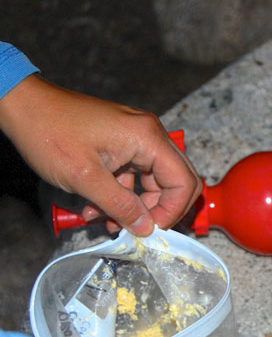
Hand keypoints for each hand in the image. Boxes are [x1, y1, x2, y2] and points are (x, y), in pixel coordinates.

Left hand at [0, 75, 201, 235]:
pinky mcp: (123, 141)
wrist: (23, 106)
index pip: (183, 181)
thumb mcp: (85, 178)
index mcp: (147, 138)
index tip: (151, 230)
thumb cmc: (49, 132)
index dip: (173, 211)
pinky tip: (97, 207)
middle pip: (176, 180)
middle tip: (137, 228)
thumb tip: (147, 228)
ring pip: (154, 180)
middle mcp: (149, 134)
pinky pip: (135, 174)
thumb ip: (121, 205)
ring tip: (107, 220)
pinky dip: (121, 194)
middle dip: (158, 210)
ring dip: (135, 205)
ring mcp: (137, 136)